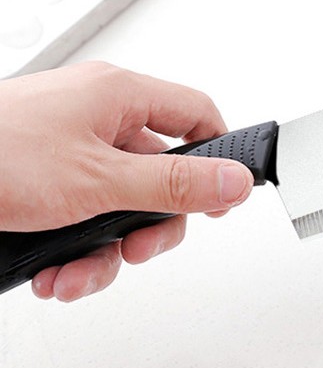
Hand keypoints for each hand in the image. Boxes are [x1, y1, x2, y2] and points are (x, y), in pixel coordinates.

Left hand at [0, 61, 253, 301]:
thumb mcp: (97, 181)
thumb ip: (173, 184)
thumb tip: (234, 180)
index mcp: (119, 95)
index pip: (196, 114)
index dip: (217, 155)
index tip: (221, 197)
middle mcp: (96, 116)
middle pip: (160, 171)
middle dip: (151, 224)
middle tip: (138, 250)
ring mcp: (68, 146)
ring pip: (118, 202)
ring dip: (105, 250)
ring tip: (78, 273)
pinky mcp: (43, 175)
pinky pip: (82, 211)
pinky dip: (74, 248)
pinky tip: (54, 271)